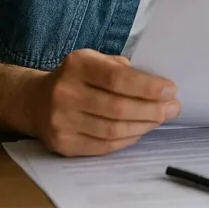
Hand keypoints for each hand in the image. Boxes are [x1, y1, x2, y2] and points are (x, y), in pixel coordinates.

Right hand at [27, 49, 179, 155]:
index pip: (117, 78)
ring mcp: (61, 120)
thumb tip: (160, 88)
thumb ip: (124, 70)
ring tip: (160, 119)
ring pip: (113, 130)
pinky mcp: (62, 143)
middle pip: (118, 107)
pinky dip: (127, 139)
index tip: (170, 89)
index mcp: (77, 65)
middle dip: (152, 109)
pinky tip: (140, 131)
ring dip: (143, 126)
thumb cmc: (78, 78)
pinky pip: (103, 146)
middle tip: (173, 108)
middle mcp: (65, 92)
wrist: (35, 101)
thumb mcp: (96, 61)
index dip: (147, 86)